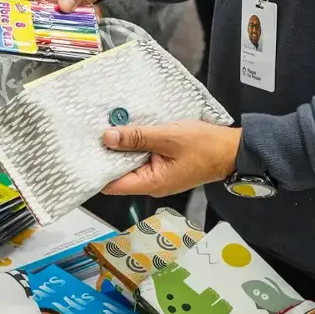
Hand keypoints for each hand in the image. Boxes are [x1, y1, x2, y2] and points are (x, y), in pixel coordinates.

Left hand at [101, 122, 241, 196]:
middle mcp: (150, 183)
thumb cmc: (205, 146)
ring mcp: (156, 175)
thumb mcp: (168, 137)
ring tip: (105, 129)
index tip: (82, 153)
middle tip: (90, 134)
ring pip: (129, 164)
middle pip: (117, 173)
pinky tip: (127, 131)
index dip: (95, 170)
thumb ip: (137, 137)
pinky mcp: (162, 165)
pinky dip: (133, 145)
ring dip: (120, 148)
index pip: (111, 184)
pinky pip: (141, 157)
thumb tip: (108, 137)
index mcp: (150, 182)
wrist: (232, 149)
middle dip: (105, 155)